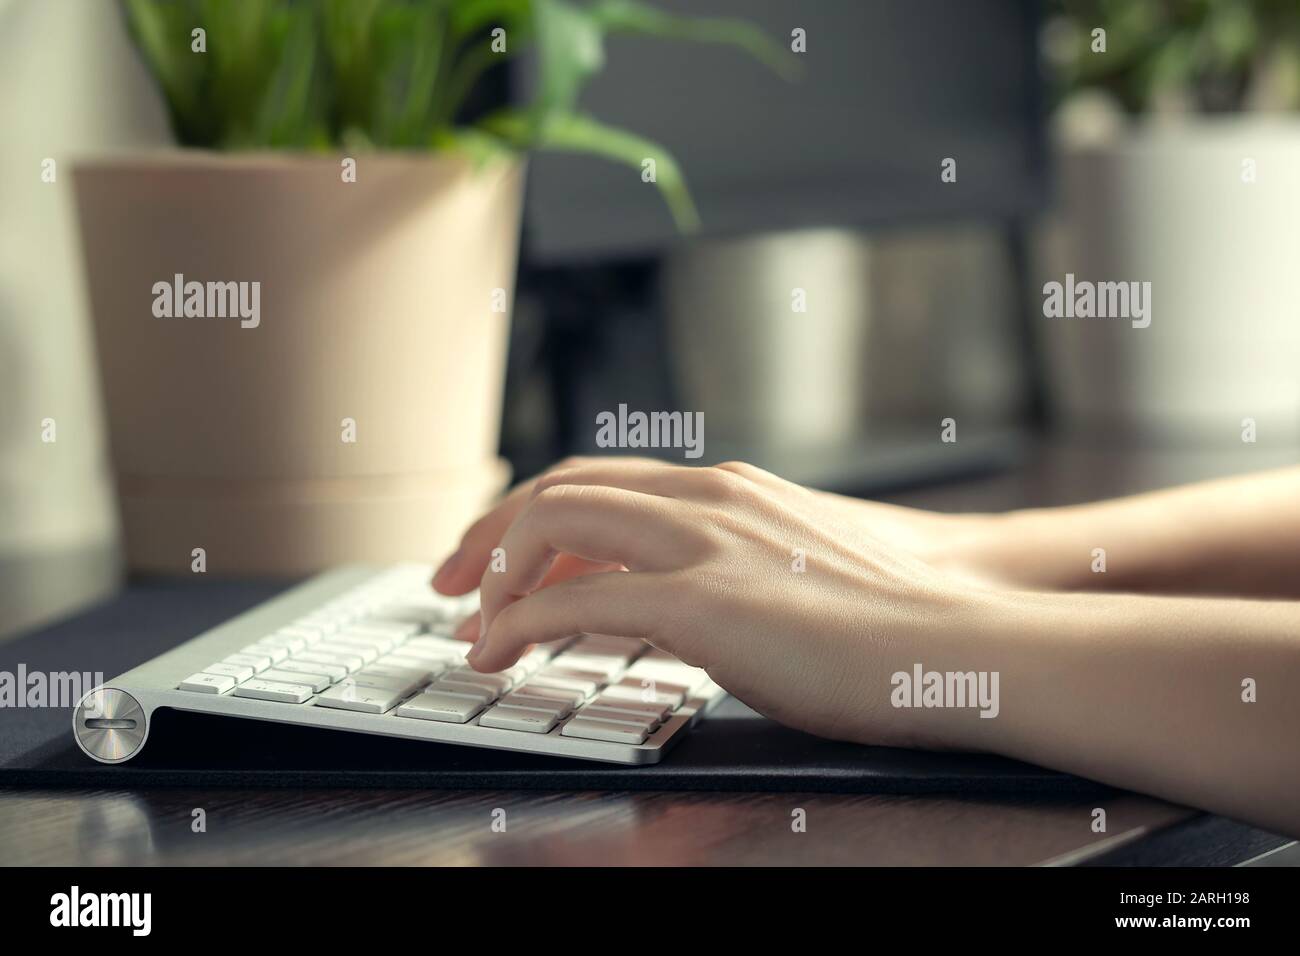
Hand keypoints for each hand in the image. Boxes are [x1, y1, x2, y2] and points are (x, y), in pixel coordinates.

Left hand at [433, 457, 1002, 747]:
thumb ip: (731, 567)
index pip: (602, 479)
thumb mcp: (797, 567)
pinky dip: (519, 623)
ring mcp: (705, 542)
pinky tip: (499, 652)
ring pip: (557, 523)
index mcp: (730, 489)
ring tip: (471, 624)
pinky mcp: (704, 601)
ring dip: (497, 574)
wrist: (961, 639)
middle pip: (562, 486)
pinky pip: (576, 600)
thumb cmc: (894, 618)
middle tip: (451, 580)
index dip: (535, 513)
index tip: (499, 554)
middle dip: (491, 531)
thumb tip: (678, 600)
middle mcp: (709, 497)